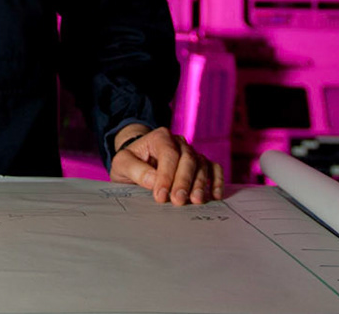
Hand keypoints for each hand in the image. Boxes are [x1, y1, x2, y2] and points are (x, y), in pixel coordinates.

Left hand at [108, 125, 223, 205]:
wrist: (138, 161)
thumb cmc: (131, 162)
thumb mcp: (122, 164)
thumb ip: (135, 170)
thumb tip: (154, 181)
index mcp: (160, 137)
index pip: (168, 154)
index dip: (166, 176)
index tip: (160, 196)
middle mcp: (179, 142)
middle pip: (187, 159)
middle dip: (183, 181)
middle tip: (178, 201)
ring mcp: (191, 152)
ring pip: (201, 164)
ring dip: (200, 184)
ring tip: (196, 201)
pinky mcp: (200, 164)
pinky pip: (214, 168)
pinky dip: (216, 180)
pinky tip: (215, 195)